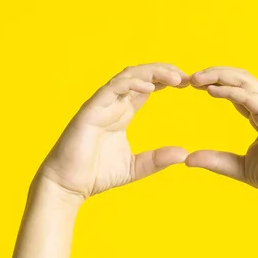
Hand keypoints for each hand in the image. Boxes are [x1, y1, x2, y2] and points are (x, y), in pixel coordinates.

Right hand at [34, 63, 189, 200]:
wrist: (68, 186)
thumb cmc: (96, 174)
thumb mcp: (135, 167)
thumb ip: (157, 159)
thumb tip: (184, 154)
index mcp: (123, 112)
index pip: (147, 85)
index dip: (167, 80)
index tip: (189, 83)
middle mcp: (112, 103)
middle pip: (140, 75)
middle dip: (164, 71)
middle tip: (187, 77)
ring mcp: (101, 104)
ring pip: (128, 76)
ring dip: (152, 73)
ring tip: (175, 78)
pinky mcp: (90, 110)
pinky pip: (111, 89)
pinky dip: (131, 84)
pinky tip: (150, 88)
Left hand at [186, 66, 257, 210]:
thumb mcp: (240, 168)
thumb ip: (216, 161)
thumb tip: (188, 159)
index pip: (236, 89)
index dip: (214, 83)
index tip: (190, 84)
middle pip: (240, 78)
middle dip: (215, 73)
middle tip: (190, 77)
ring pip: (245, 82)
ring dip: (220, 76)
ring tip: (196, 78)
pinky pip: (251, 98)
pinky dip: (231, 92)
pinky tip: (212, 91)